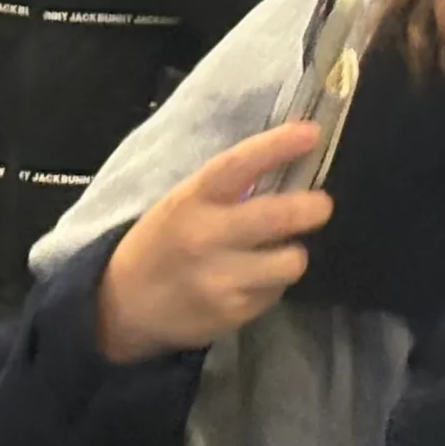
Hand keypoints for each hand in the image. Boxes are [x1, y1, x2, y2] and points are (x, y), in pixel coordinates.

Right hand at [96, 124, 332, 362]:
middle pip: (278, 216)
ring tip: (279, 251)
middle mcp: (207, 237)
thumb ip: (226, 190)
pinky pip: (275, 292)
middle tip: (321, 204)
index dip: (277, 146)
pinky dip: (272, 283)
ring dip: (292, 253)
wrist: (124, 306)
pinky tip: (251, 280)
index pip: (238, 165)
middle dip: (312, 207)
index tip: (311, 132)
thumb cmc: (162, 243)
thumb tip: (286, 167)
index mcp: (191, 200)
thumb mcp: (182, 204)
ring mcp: (221, 279)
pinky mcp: (233, 313)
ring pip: (290, 260)